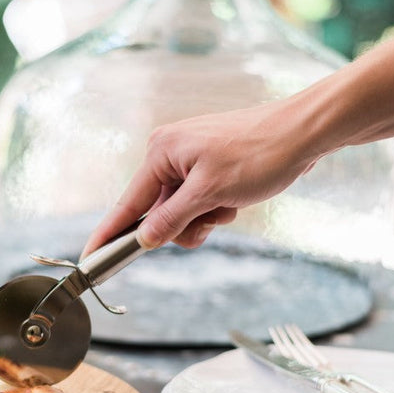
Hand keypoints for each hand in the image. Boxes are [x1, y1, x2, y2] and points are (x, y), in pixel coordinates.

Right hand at [81, 97, 318, 256]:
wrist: (303, 133)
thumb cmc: (259, 154)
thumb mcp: (211, 194)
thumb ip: (172, 220)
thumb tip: (144, 240)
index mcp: (160, 152)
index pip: (127, 204)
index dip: (110, 235)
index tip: (90, 259)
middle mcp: (169, 153)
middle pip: (158, 213)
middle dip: (184, 226)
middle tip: (210, 221)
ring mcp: (190, 159)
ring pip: (182, 212)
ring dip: (205, 218)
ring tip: (229, 204)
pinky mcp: (208, 165)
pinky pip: (200, 201)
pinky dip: (216, 208)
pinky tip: (236, 198)